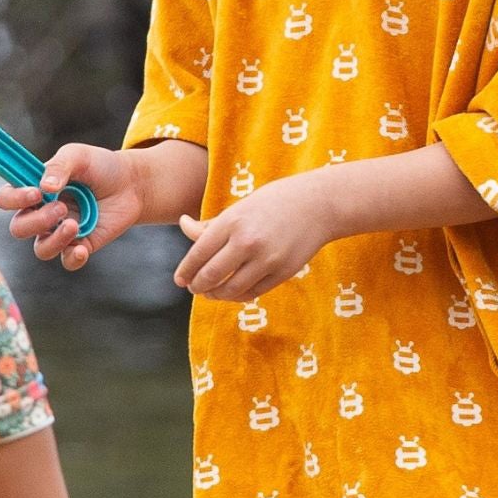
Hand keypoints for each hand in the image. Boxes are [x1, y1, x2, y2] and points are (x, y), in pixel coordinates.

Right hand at [0, 143, 142, 267]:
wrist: (131, 184)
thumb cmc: (100, 167)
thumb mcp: (78, 156)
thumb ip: (59, 166)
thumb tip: (44, 187)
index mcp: (34, 189)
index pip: (6, 199)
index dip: (14, 199)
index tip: (36, 192)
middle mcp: (42, 213)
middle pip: (19, 228)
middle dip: (37, 220)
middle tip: (62, 207)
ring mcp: (60, 231)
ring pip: (41, 249)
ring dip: (54, 239)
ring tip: (74, 224)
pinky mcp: (81, 245)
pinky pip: (67, 261)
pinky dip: (73, 257)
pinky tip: (83, 247)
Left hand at [175, 171, 338, 300]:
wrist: (318, 204)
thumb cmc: (275, 202)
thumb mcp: (241, 207)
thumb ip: (212, 223)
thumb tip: (183, 225)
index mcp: (233, 221)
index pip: (199, 253)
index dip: (186, 271)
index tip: (180, 280)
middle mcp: (247, 241)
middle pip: (211, 275)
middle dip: (197, 286)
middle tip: (193, 288)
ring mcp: (267, 259)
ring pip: (231, 289)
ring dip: (216, 295)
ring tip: (211, 292)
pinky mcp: (283, 272)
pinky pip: (253, 292)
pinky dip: (238, 296)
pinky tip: (233, 292)